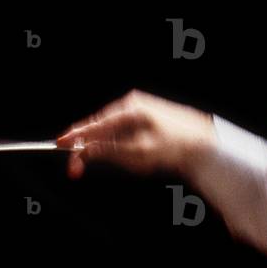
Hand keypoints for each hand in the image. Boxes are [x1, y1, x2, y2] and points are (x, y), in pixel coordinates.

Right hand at [56, 89, 216, 178]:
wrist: (207, 144)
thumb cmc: (175, 150)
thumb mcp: (137, 155)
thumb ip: (107, 152)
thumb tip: (83, 151)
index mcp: (128, 110)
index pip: (92, 125)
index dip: (75, 139)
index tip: (60, 147)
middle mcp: (133, 102)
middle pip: (99, 123)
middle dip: (88, 144)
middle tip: (78, 165)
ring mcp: (142, 105)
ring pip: (112, 125)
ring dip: (105, 143)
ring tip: (116, 160)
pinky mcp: (150, 111)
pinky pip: (125, 125)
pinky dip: (119, 138)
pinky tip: (129, 150)